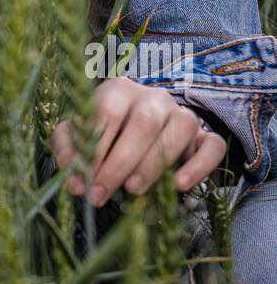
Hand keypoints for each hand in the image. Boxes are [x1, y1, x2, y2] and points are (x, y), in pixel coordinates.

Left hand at [50, 76, 227, 205]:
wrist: (142, 133)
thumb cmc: (107, 133)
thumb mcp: (80, 135)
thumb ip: (70, 149)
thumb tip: (73, 179)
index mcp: (120, 90)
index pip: (107, 113)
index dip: (93, 149)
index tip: (82, 182)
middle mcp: (155, 97)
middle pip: (143, 123)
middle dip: (120, 162)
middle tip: (101, 193)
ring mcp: (184, 115)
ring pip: (178, 131)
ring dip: (153, 164)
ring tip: (132, 190)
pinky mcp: (205, 136)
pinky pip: (212, 146)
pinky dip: (198, 166)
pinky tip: (179, 185)